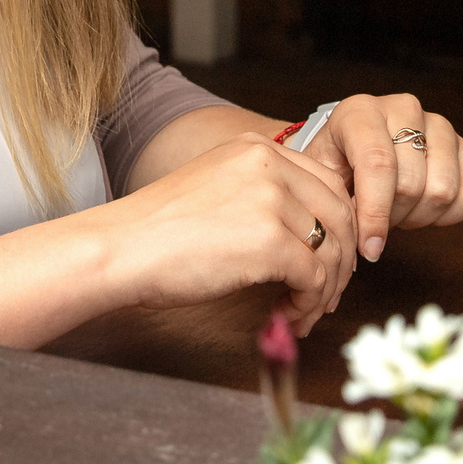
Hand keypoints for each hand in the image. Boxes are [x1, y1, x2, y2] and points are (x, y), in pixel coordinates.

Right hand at [102, 133, 360, 336]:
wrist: (120, 249)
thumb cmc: (156, 232)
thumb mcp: (215, 190)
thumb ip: (261, 197)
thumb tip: (308, 236)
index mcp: (254, 148)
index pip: (328, 184)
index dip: (338, 227)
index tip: (329, 259)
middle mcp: (268, 165)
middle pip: (341, 215)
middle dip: (342, 261)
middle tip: (327, 294)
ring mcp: (271, 201)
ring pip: (332, 251)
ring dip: (326, 289)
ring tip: (304, 311)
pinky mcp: (269, 242)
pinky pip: (314, 280)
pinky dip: (309, 304)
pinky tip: (288, 315)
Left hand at [305, 93, 462, 260]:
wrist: (355, 149)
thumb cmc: (336, 164)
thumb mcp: (320, 177)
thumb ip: (334, 202)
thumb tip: (364, 247)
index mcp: (361, 111)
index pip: (378, 163)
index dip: (374, 213)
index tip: (369, 248)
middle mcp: (404, 109)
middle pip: (411, 184)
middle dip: (391, 218)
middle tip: (374, 220)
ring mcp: (440, 126)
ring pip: (443, 191)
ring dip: (418, 217)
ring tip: (396, 210)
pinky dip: (449, 216)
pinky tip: (421, 208)